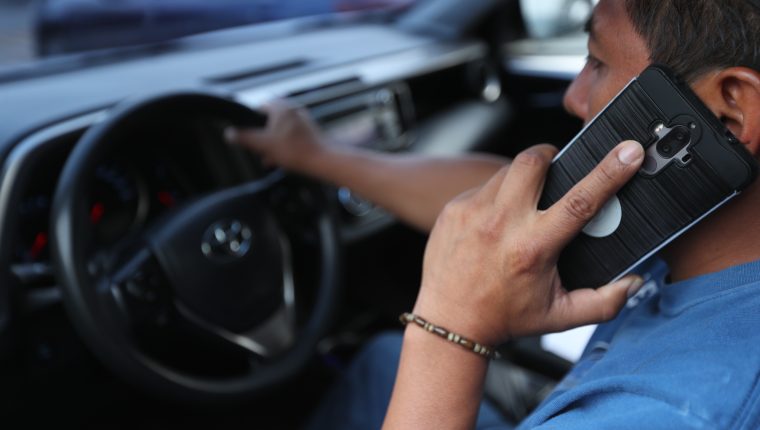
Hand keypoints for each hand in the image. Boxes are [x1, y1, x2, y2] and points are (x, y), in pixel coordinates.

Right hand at [225, 100, 326, 170]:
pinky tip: (281, 159)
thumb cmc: (294, 150)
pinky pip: (292, 135)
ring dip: (273, 142)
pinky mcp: (310, 131)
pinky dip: (284, 144)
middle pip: (270, 119)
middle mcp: (293, 109)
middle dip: (263, 134)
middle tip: (258, 147)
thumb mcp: (263, 145)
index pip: (260, 107)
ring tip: (268, 157)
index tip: (248, 133)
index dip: (251, 120)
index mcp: (281, 107)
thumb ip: (245, 138)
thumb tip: (228, 133)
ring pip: (281, 129)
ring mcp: (303, 120)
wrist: (323, 160)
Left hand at [413, 141, 645, 345]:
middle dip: (551, 155)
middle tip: (558, 168)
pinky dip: (496, 196)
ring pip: (506, 171)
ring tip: (525, 202)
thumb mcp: (560, 316)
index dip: (609, 172)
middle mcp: (501, 224)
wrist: (451, 322)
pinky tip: (496, 220)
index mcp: (533, 247)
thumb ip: (604, 301)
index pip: (580, 200)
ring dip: (522, 178)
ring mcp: (473, 213)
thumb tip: (633, 282)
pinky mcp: (453, 210)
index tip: (628, 152)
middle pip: (534, 161)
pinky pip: (483, 187)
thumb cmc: (505, 317)